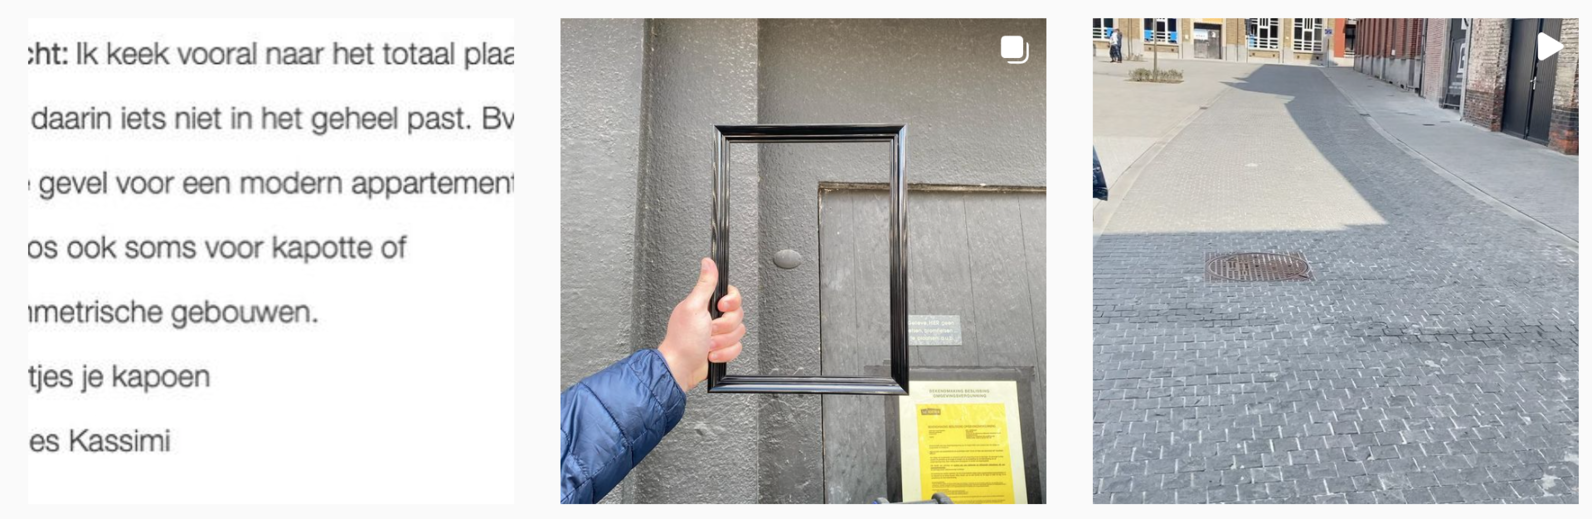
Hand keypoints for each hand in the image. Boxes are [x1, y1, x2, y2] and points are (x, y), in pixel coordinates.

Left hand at [658, 258, 745, 392]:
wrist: (682, 367)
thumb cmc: (683, 340)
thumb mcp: (694, 307)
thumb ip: (705, 284)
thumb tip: (708, 263)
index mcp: (707, 303)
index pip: (732, 294)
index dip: (730, 302)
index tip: (720, 307)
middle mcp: (714, 316)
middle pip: (738, 315)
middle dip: (724, 327)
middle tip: (710, 329)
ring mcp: (719, 333)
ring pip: (739, 332)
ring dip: (722, 341)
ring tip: (708, 343)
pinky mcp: (724, 347)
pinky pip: (737, 347)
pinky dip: (724, 353)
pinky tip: (712, 353)